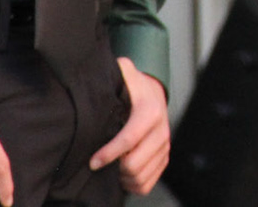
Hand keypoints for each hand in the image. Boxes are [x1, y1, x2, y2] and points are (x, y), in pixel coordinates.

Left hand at [90, 58, 170, 193]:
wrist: (153, 93)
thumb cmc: (133, 85)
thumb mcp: (123, 73)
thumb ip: (114, 72)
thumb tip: (92, 72)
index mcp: (150, 111)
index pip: (129, 139)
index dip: (109, 154)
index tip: (93, 161)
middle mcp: (161, 131)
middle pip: (135, 164)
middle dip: (114, 169)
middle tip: (100, 164)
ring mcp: (164, 146)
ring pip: (141, 177)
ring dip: (122, 178)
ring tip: (110, 169)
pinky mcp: (164, 158)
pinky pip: (148, 183)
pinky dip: (133, 184)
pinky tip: (121, 176)